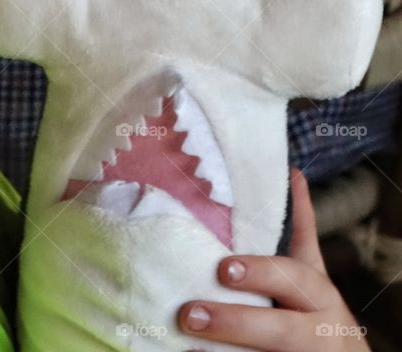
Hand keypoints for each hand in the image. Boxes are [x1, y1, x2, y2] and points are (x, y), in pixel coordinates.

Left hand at [178, 168, 369, 350]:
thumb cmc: (316, 311)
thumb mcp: (311, 273)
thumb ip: (299, 230)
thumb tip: (292, 172)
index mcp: (319, 297)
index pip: (293, 280)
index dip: (260, 274)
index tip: (224, 269)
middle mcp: (314, 331)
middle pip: (279, 330)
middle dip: (237, 322)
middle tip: (190, 313)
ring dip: (226, 349)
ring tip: (187, 339)